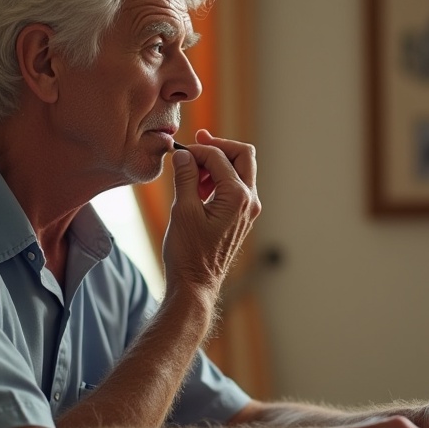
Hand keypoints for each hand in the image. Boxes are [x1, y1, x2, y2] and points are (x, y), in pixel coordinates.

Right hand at [162, 129, 260, 296]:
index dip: (197, 150)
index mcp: (237, 197)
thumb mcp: (182, 210)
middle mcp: (250, 201)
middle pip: (243, 155)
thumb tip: (183, 154)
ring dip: (218, 163)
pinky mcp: (242, 217)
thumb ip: (185, 177)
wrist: (196, 284)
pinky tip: (199, 187)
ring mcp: (249, 210)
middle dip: (219, 147)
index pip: (219, 157)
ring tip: (192, 171)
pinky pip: (236, 187)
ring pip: (241, 170)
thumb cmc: (188, 252)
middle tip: (196, 143)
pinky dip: (220, 179)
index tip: (179, 153)